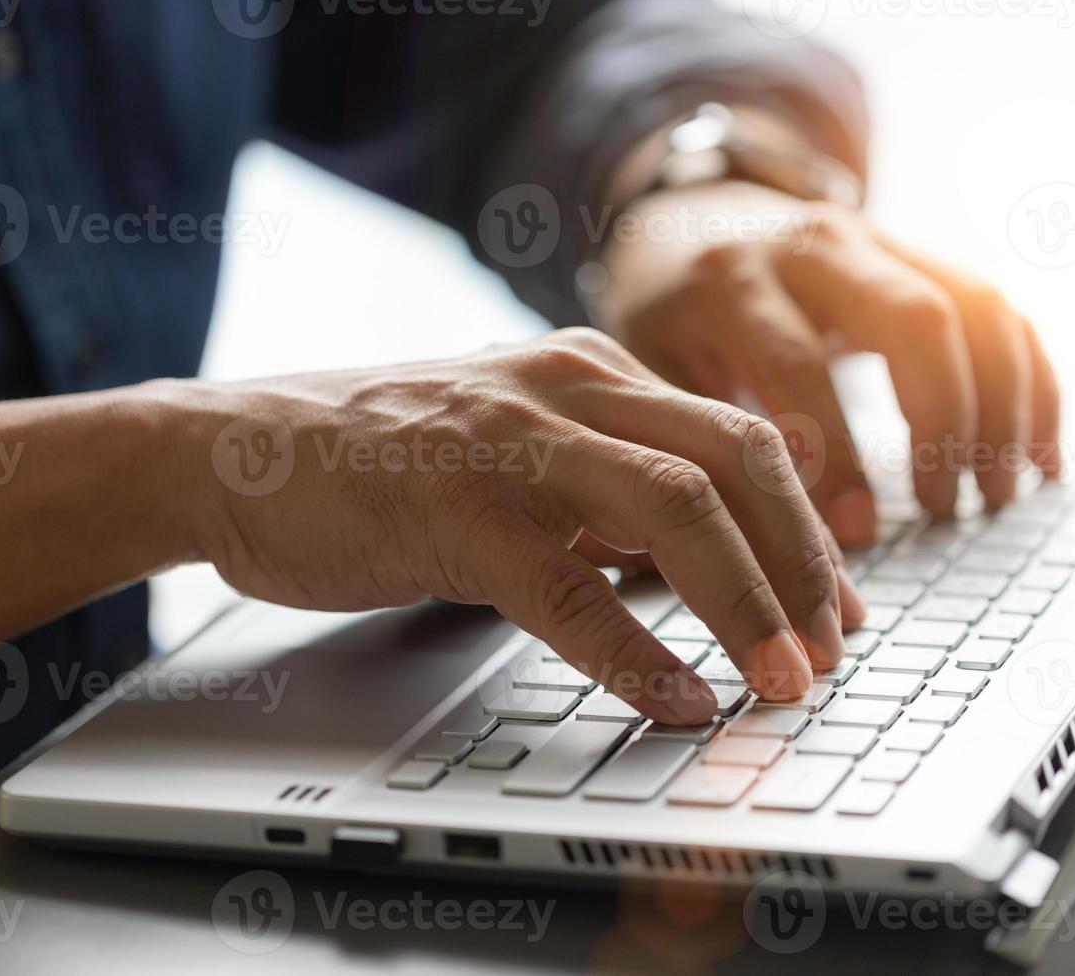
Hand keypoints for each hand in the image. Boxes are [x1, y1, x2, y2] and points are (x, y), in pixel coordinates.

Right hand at [174, 330, 865, 723]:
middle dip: (804, 566)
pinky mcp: (449, 509)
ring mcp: (508, 442)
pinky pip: (567, 588)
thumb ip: (606, 489)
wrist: (236, 451)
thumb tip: (708, 565)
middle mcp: (566, 388)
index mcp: (594, 373)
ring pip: (676, 509)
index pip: (744, 440)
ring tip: (781, 681)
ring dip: (748, 604)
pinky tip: (674, 700)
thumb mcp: (518, 449)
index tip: (838, 609)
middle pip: (739, 461)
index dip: (810, 534)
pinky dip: (634, 653)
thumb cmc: (382, 460)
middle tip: (829, 653)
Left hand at [594, 180, 1061, 548]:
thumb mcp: (653, 369)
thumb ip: (697, 440)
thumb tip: (737, 559)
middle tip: (945, 512)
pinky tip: (1042, 454)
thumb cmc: (666, 317)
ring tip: (1000, 495)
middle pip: (910, 320)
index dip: (832, 456)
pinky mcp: (918, 251)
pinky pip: (998, 307)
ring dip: (1000, 406)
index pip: (795, 366)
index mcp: (729, 279)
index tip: (858, 534)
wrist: (687, 215)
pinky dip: (1032, 382)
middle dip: (940, 423)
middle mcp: (810, 245)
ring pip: (969, 308)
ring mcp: (874, 239)